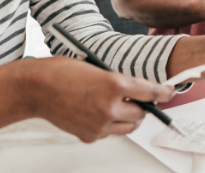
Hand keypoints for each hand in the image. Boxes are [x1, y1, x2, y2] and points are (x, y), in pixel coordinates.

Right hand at [26, 57, 174, 141]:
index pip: (151, 92)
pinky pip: (109, 133)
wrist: (35, 89)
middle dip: (142, 106)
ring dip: (127, 116)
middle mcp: (110, 107)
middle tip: (136, 98)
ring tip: (115, 105)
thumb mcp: (96, 67)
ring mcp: (100, 125)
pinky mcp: (90, 136)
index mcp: (114, 83)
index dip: (163, 92)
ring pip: (128, 126)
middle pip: (142, 113)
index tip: (169, 92)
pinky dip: (109, 125)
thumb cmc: (60, 72)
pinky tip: (96, 112)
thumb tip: (134, 89)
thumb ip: (117, 80)